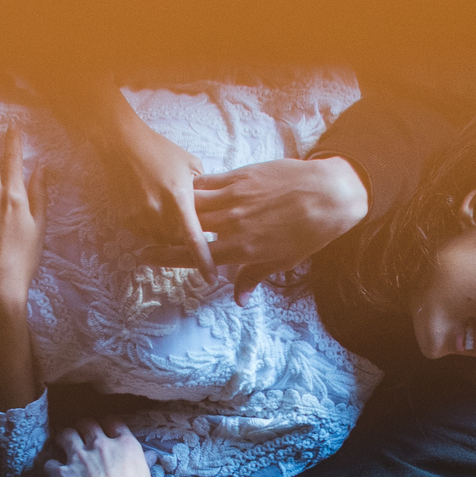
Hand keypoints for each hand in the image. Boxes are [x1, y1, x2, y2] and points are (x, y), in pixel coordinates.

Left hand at [43, 418, 155, 476]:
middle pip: (87, 424)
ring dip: (64, 439)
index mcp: (124, 446)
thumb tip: (151, 456)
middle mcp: (101, 445)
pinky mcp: (62, 473)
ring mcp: (79, 457)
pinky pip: (50, 463)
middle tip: (82, 435)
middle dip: (84, 428)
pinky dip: (51, 467)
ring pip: (66, 435)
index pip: (114, 423)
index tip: (106, 430)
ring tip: (63, 444)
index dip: (108, 425)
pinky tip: (54, 472)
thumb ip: (144, 464)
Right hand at [103, 113, 213, 271]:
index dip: (203, 261)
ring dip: (171, 234)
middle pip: (179, 243)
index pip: (194, 240)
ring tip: (172, 213)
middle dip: (188, 240)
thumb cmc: (160, 150)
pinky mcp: (126, 217)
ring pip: (162, 240)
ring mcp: (140, 216)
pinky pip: (145, 234)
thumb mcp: (191, 165)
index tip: (211, 279)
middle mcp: (158, 213)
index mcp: (179, 200)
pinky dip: (155, 228)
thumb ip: (205, 189)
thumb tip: (214, 207)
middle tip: (194, 230)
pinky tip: (156, 210)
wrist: (123, 144)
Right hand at [139, 156, 369, 298]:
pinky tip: (186, 187)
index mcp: (240, 249)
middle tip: (148, 232)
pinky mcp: (239, 176)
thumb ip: (254, 278)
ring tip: (162, 210)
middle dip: (163, 231)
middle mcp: (231, 224)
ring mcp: (234, 198)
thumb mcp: (283, 262)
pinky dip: (195, 187)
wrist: (329, 195)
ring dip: (175, 207)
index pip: (193, 255)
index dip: (166, 257)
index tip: (146, 256)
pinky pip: (208, 182)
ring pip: (191, 202)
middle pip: (185, 228)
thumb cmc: (310, 232)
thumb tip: (239, 300)